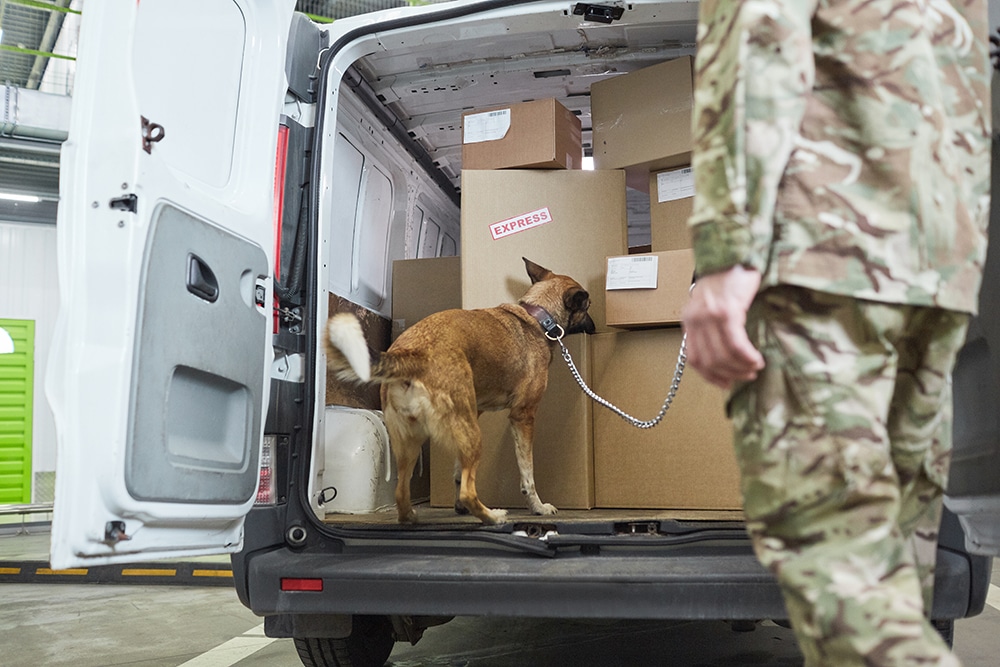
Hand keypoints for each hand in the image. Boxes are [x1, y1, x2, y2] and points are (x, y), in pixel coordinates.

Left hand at [681, 266, 764, 389]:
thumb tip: (725, 354)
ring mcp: (709, 316)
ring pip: (722, 355)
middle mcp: (695, 319)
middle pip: (709, 360)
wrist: (734, 252)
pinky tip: (756, 359)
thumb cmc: (727, 278)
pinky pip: (735, 344)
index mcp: (689, 320)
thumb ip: (712, 326)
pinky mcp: (727, 311)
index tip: (725, 383)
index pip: (694, 358)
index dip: (710, 376)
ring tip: (754, 367)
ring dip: (740, 368)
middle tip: (747, 376)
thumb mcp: (711, 304)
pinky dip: (746, 356)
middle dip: (730, 374)